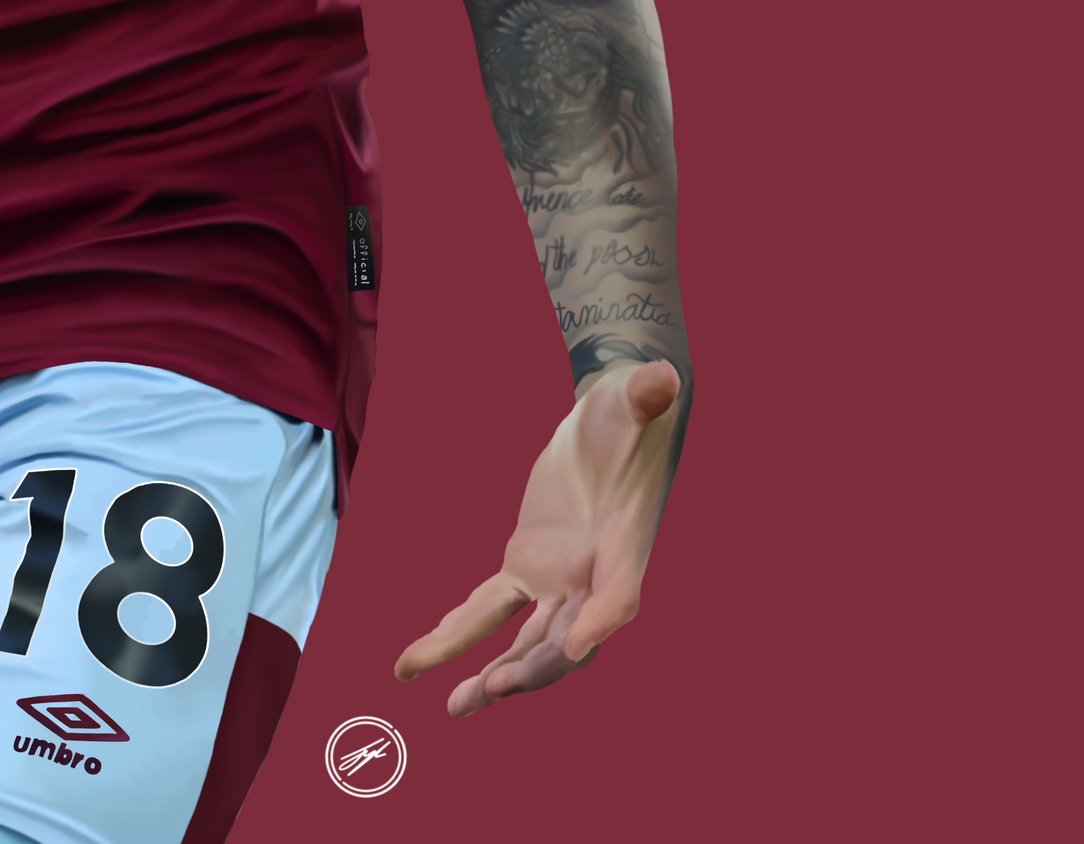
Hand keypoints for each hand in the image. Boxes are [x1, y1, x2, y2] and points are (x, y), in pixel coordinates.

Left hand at [395, 359, 682, 715]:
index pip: (616, 598)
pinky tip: (420, 661)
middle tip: (495, 688)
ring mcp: (558, 577)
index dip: (597, 622)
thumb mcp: (637, 400)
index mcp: (625, 549)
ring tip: (455, 706)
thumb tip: (663, 377)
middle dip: (533, 668)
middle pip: (565, 639)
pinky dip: (458, 632)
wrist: (616, 421)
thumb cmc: (632, 413)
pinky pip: (489, 608)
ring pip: (525, 640)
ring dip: (491, 672)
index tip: (576, 648)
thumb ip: (647, 397)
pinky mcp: (526, 565)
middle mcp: (592, 576)